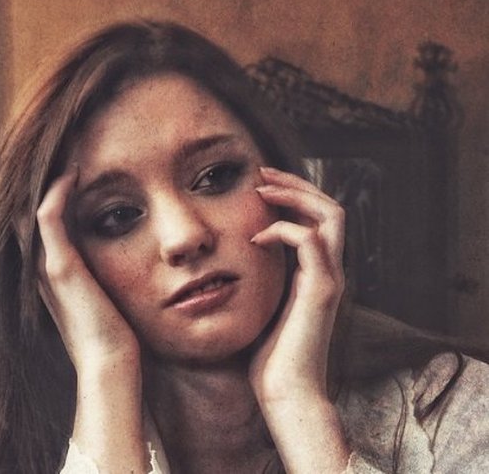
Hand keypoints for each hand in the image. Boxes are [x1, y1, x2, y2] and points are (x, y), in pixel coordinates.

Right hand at [36, 165, 140, 372]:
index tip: (71, 175)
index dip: (51, 200)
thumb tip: (118, 263)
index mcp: (52, 276)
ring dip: (50, 185)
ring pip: (34, 212)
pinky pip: (48, 218)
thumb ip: (101, 278)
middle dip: (45, 187)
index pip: (43, 228)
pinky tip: (73, 174)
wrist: (109, 362)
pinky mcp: (60, 267)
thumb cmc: (112, 334)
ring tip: (68, 161)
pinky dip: (57, 193)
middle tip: (64, 159)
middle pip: (31, 216)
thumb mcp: (104, 297)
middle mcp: (42, 269)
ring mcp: (47, 267)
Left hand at [249, 166, 349, 471]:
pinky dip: (284, 230)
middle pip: (331, 208)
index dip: (293, 196)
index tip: (259, 184)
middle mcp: (330, 271)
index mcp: (317, 273)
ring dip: (296, 195)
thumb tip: (234, 260)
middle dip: (297, 184)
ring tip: (261, 187)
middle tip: (262, 172)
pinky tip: (255, 237)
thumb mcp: (262, 306)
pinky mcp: (321, 293)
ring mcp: (330, 280)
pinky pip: (311, 243)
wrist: (286, 394)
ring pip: (331, 216)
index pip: (318, 219)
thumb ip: (261, 280)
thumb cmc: (269, 356)